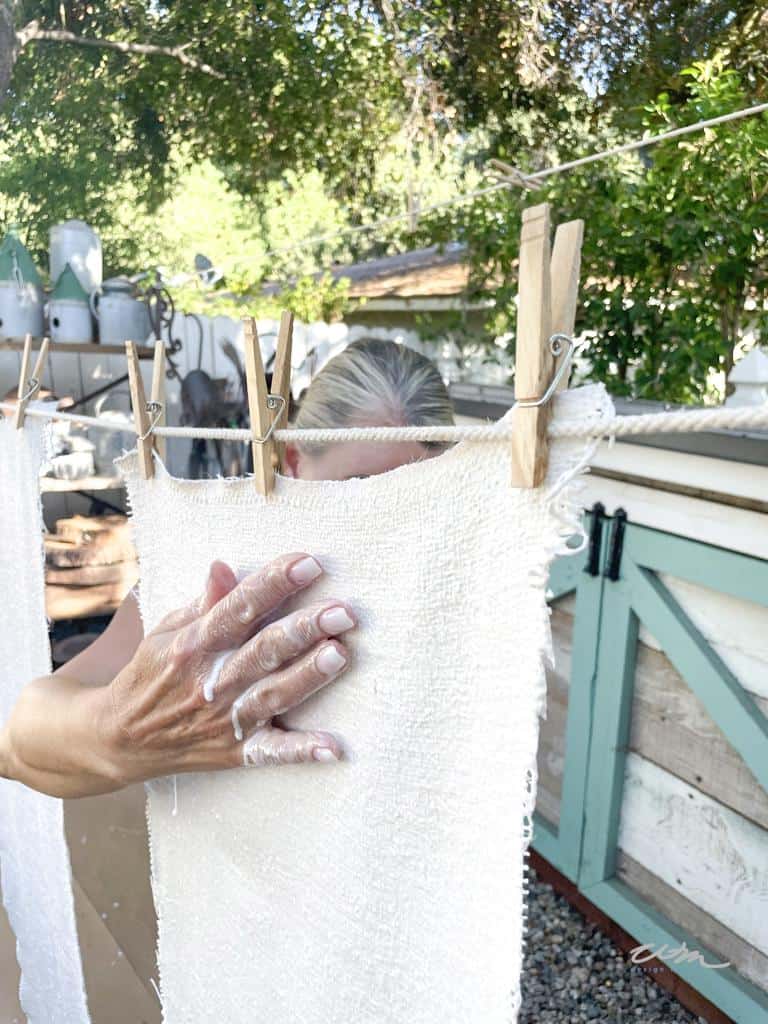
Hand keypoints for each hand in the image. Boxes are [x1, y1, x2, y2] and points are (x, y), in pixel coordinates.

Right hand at [103, 553, 354, 784]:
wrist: (118, 739)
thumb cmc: (152, 674)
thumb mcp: (167, 632)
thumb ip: (204, 603)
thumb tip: (224, 565)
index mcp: (193, 645)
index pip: (238, 608)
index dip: (273, 584)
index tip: (309, 563)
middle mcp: (210, 681)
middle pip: (262, 651)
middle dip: (303, 629)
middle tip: (343, 611)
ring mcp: (223, 719)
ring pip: (271, 694)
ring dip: (307, 676)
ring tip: (340, 654)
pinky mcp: (233, 752)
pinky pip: (270, 753)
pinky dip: (301, 751)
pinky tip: (333, 747)